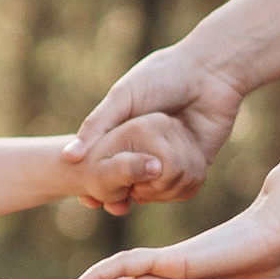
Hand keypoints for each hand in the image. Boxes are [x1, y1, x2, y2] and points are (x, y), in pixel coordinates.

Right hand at [66, 46, 246, 205]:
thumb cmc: (163, 76)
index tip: (88, 200)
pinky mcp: (197, 161)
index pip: (108, 163)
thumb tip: (69, 158)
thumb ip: (97, 125)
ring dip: (145, 194)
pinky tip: (159, 188)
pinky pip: (183, 185)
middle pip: (131, 179)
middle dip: (119, 195)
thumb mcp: (123, 97)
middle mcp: (150, 145)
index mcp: (129, 130)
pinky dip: (172, 189)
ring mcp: (174, 155)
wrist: (210, 72)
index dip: (97, 182)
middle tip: (108, 206)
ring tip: (132, 199)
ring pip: (156, 187)